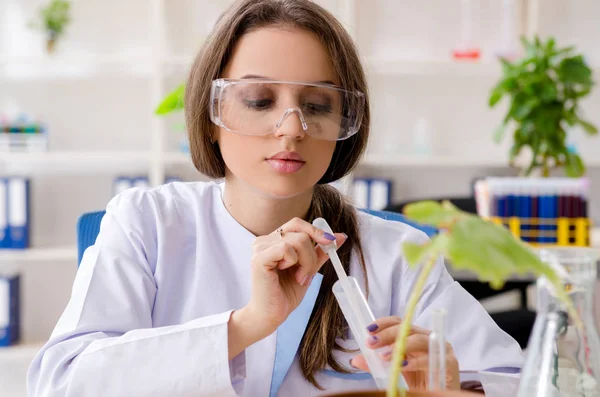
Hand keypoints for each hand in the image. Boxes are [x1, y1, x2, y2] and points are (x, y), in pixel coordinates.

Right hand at [245, 217, 345, 336]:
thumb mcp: (308, 268)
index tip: (331, 243)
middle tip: (307, 274)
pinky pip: (286, 249)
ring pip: (298, 241)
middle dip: (312, 254)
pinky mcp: (259, 258)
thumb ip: (321, 251)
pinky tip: (291, 276)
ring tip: (299, 278)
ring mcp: (260, 247)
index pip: (297, 224)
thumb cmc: (286, 293)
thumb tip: (340, 236)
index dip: (315, 231)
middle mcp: (265, 240)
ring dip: (306, 262)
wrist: (272, 314)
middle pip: (301, 232)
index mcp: (274, 240)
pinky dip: (295, 263)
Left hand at [349, 316, 459, 390]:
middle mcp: (428, 338)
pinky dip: (414, 361)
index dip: (384, 323)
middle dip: (387, 334)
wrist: (439, 395)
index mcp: (416, 336)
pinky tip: (401, 366)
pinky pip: (430, 358)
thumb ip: (378, 364)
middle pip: (407, 328)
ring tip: (384, 356)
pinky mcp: (449, 363)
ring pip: (419, 340)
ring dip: (399, 346)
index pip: (399, 322)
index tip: (368, 330)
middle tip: (371, 343)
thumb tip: (355, 360)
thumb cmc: (420, 382)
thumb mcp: (395, 370)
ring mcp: (440, 349)